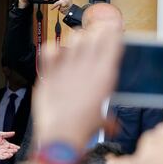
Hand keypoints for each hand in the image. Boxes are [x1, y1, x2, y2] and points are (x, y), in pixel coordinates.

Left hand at [0, 131, 19, 159]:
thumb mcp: (0, 134)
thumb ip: (7, 134)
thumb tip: (14, 133)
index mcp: (6, 144)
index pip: (12, 146)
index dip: (15, 147)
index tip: (18, 147)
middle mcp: (4, 149)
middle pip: (10, 150)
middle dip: (13, 151)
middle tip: (15, 150)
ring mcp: (1, 152)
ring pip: (7, 155)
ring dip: (9, 154)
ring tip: (11, 153)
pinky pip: (2, 157)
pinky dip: (5, 157)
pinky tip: (7, 156)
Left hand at [33, 26, 121, 150]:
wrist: (61, 134)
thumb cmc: (83, 128)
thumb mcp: (101, 121)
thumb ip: (108, 119)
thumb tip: (112, 125)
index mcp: (105, 74)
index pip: (113, 40)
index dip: (113, 31)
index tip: (111, 29)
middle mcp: (88, 66)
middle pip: (94, 34)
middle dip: (95, 32)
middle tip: (93, 37)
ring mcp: (67, 67)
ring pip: (74, 38)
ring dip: (76, 38)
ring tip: (76, 44)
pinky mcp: (49, 72)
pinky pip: (49, 49)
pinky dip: (52, 47)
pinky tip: (55, 51)